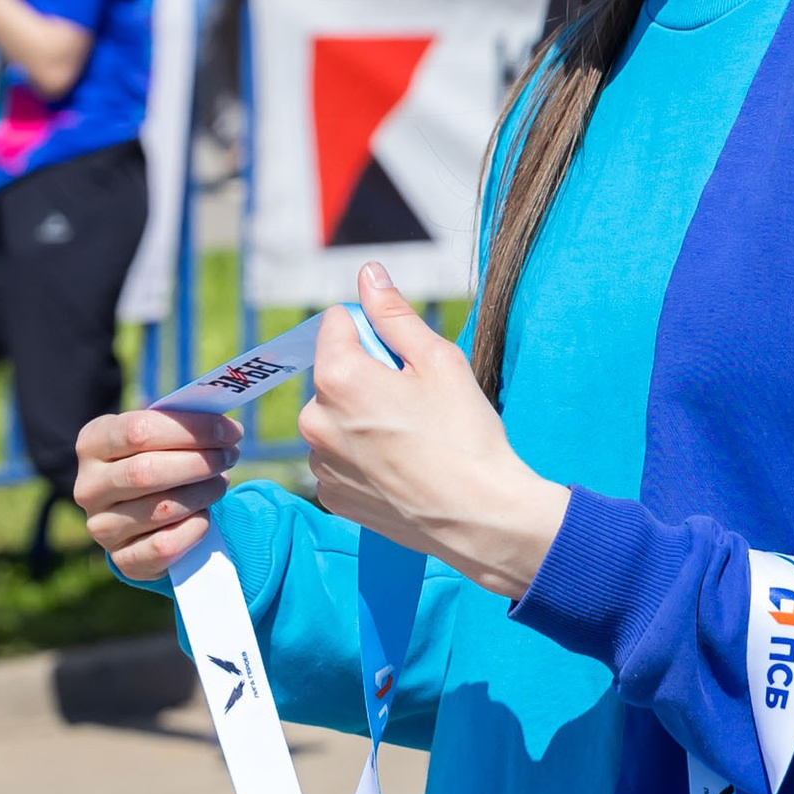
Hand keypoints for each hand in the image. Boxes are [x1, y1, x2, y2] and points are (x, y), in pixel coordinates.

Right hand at [76, 404, 243, 579]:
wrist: (143, 518)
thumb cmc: (157, 462)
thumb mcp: (160, 437)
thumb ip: (182, 425)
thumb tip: (224, 425)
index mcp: (92, 443)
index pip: (139, 431)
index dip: (191, 429)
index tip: (229, 431)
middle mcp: (88, 486)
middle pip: (147, 471)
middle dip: (200, 462)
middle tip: (229, 456)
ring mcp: (101, 527)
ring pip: (161, 509)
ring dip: (203, 494)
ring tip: (219, 483)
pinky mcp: (122, 559)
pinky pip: (165, 546)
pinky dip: (194, 529)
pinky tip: (204, 516)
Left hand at [298, 262, 569, 598]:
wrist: (479, 518)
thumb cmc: (465, 436)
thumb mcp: (439, 361)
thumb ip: (394, 315)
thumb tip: (368, 276)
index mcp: (337, 377)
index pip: (336, 324)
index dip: (375, 334)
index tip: (406, 361)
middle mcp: (314, 420)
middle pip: (334, 374)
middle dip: (366, 379)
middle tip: (416, 404)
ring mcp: (321, 463)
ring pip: (335, 419)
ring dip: (362, 420)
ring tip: (411, 441)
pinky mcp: (331, 496)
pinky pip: (339, 459)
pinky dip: (363, 458)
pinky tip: (401, 468)